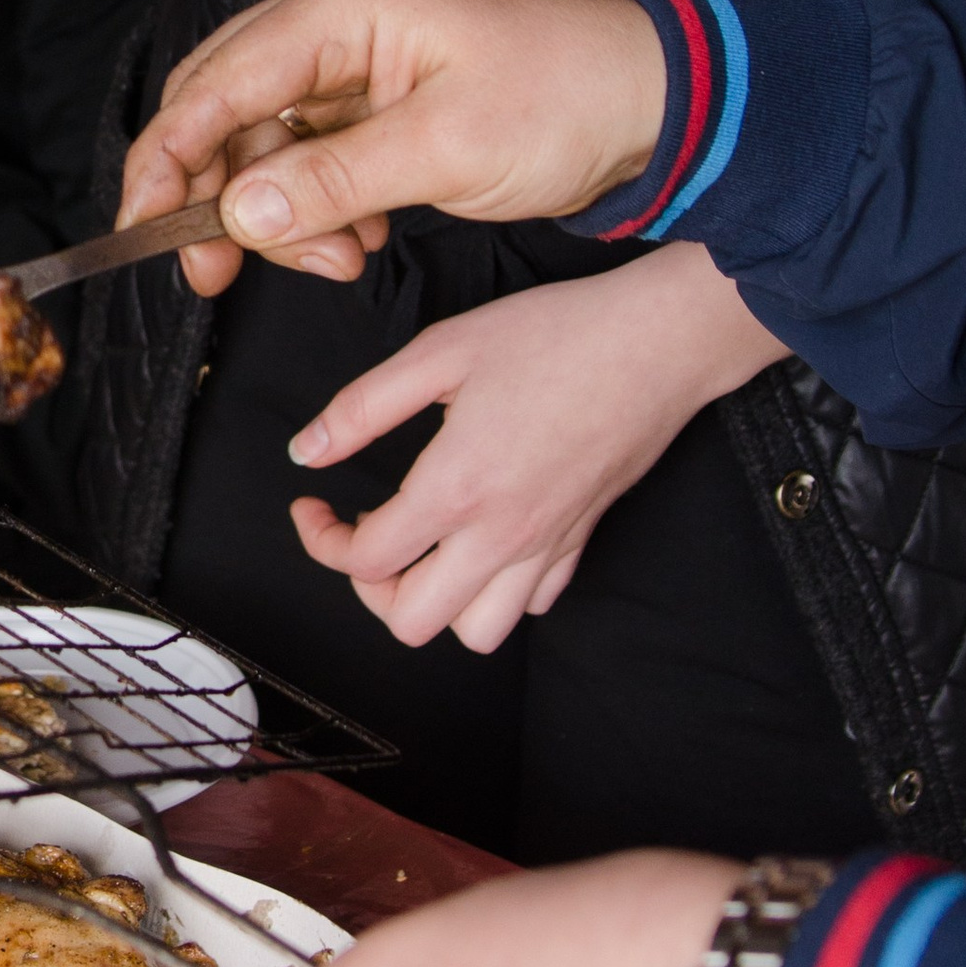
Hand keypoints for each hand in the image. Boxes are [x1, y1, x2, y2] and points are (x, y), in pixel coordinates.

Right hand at [120, 0, 670, 289]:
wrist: (657, 106)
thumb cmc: (570, 98)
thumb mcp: (449, 148)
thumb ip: (333, 181)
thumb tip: (240, 215)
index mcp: (342, 8)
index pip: (216, 84)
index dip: (167, 160)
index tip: (142, 230)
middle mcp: (333, 26)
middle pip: (221, 112)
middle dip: (216, 198)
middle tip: (219, 273)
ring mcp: (352, 67)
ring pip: (261, 149)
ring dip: (280, 217)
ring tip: (342, 260)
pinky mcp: (374, 109)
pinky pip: (307, 165)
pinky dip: (317, 213)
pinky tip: (360, 240)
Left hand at [290, 247, 786, 650]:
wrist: (659, 342)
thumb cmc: (554, 334)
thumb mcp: (441, 350)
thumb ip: (362, 407)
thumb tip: (306, 452)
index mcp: (456, 487)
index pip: (364, 560)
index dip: (321, 539)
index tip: (313, 503)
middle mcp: (501, 535)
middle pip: (413, 622)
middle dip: (370, 589)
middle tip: (366, 533)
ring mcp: (547, 546)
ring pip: (477, 632)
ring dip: (437, 602)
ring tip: (423, 548)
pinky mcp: (582, 541)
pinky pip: (533, 604)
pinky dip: (498, 590)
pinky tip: (482, 538)